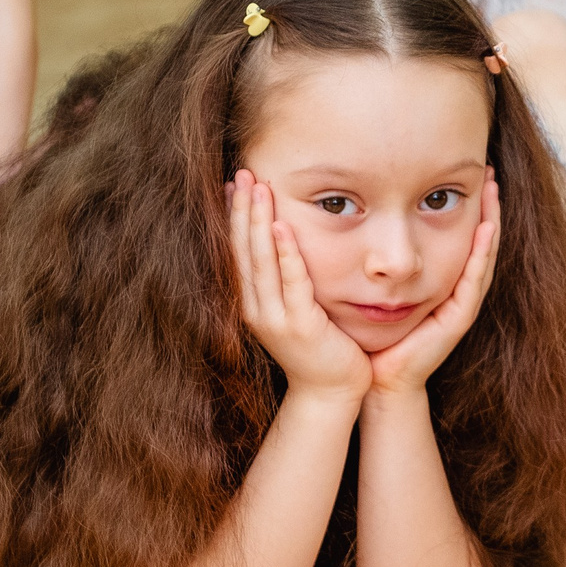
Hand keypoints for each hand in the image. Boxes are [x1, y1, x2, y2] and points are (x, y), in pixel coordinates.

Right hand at [231, 171, 369, 400]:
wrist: (331, 393)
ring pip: (261, 262)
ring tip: (257, 188)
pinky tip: (281, 227)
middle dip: (242, 210)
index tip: (234, 183)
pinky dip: (285, 254)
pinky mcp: (300, 326)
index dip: (234, 216)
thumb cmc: (321, 348)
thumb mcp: (297, 308)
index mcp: (253, 303)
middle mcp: (257, 309)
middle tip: (242, 172)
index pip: (238, 251)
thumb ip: (288, 279)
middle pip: (243, 251)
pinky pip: (291, 283)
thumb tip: (286, 242)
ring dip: (257, 222)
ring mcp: (276, 319)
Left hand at [366, 176, 501, 397]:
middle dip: (486, 206)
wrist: (375, 377)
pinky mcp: (458, 318)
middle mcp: (455, 289)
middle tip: (490, 171)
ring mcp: (460, 304)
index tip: (467, 172)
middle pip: (479, 240)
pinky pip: (475, 280)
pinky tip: (487, 229)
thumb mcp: (372, 284)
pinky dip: (482, 254)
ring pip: (483, 255)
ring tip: (495, 189)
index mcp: (439, 280)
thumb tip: (353, 216)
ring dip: (492, 221)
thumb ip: (371, 258)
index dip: (466, 206)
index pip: (458, 235)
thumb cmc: (369, 333)